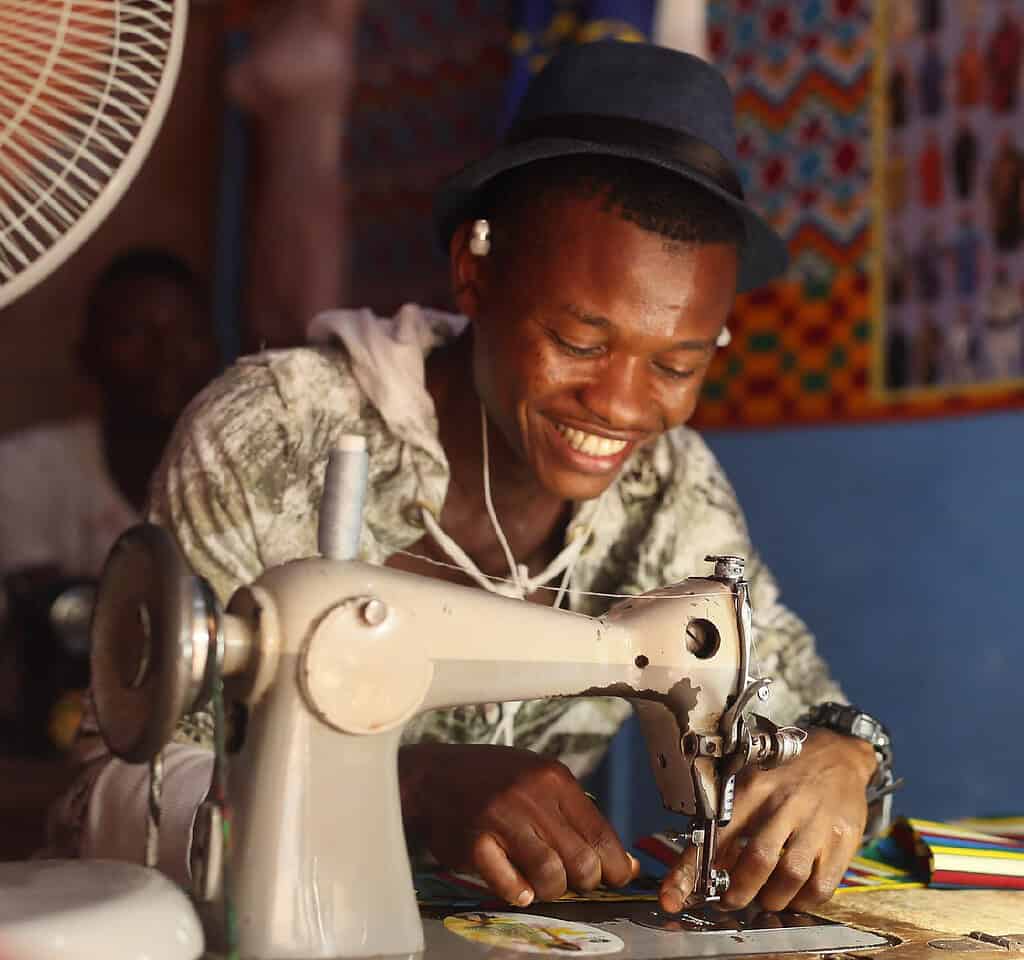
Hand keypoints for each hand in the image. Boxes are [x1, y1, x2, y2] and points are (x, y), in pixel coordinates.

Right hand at [399, 743, 638, 905]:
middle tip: (571, 881)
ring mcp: (501, 818)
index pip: (601, 834)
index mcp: (554, 779)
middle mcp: (531, 796)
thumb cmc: (496, 780)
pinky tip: (517, 888)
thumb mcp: (540, 780)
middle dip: (583, 883)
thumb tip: (623, 862)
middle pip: (581, 861)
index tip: (613, 877)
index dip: (614, 866)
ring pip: (550, 876)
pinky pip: (509, 884)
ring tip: (541, 884)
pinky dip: (518, 893)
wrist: (436, 775)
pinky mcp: (474, 843)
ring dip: (551, 890)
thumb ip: (578, 816)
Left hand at [659, 729, 875, 912]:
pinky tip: (793, 896)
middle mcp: (785, 803)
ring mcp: (817, 823)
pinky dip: (803, 901)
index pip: (717, 832)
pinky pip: (821, 885)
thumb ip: (729, 820)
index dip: (693, 868)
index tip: (673, 896)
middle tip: (728, 901)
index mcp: (754, 787)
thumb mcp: (752, 781)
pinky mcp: (843, 840)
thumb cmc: (787, 772)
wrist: (839, 755)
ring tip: (763, 899)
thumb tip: (702, 865)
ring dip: (771, 899)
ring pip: (790, 875)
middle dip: (737, 891)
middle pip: (757, 859)